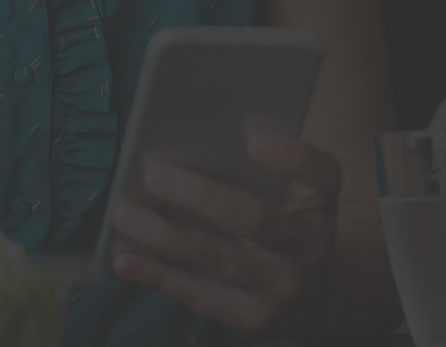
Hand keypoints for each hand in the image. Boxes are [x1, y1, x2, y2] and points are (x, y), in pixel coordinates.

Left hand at [110, 131, 342, 337]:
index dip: (290, 157)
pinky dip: (156, 274)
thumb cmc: (290, 222)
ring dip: (165, 237)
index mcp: (320, 202)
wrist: (316, 296)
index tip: (252, 139)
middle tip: (154, 172)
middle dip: (203, 196)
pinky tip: (125, 256)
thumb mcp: (298, 191)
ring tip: (125, 213)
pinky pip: (197, 294)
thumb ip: (270, 162)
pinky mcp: (248, 317)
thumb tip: (218, 129)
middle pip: (258, 220)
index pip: (320, 174)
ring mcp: (278, 289)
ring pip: (217, 260)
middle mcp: (309, 248)